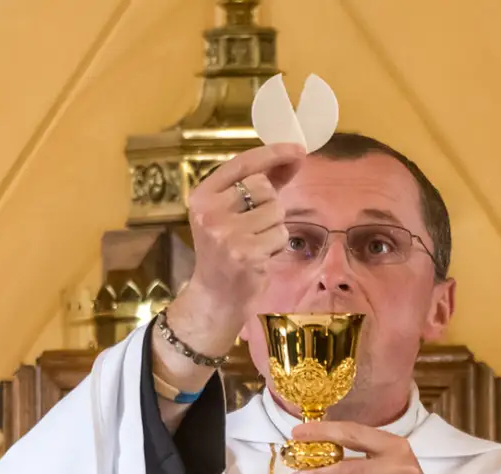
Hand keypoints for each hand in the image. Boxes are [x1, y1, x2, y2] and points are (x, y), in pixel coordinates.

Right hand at [168, 145, 306, 358]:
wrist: (214, 297)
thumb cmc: (225, 252)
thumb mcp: (230, 214)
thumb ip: (258, 185)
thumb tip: (293, 158)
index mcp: (202, 196)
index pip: (242, 164)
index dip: (273, 153)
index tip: (298, 149)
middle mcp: (211, 212)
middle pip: (264, 188)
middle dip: (269, 204)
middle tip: (254, 227)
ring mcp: (228, 234)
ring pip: (276, 212)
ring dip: (274, 228)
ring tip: (256, 244)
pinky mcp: (247, 254)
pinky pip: (280, 235)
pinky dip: (276, 246)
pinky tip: (260, 258)